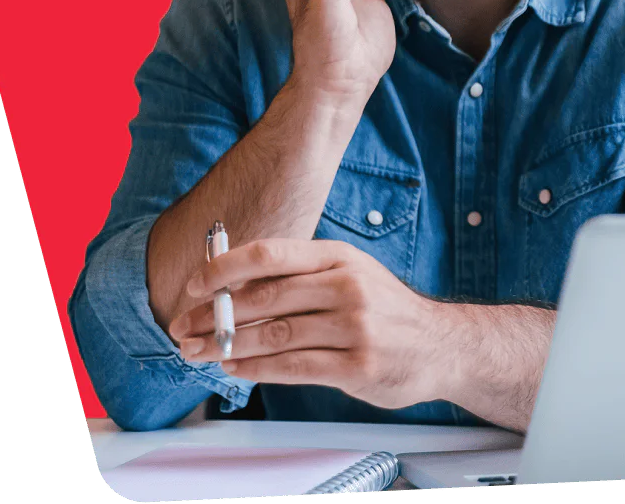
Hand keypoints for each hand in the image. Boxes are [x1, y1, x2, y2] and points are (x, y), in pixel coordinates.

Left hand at [169, 238, 449, 409]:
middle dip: (215, 314)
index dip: (225, 268)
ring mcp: (354, 327)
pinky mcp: (358, 365)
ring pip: (274, 335)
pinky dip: (257, 370)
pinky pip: (294, 367)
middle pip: (265, 297)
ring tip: (199, 353)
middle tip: (183, 327)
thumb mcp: (349, 274)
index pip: (270, 254)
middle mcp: (347, 286)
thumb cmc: (384, 309)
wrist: (441, 344)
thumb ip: (300, 277)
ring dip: (228, 346)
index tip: (193, 285)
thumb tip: (234, 284)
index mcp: (338, 257)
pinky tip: (235, 369)